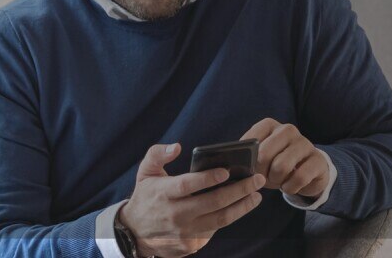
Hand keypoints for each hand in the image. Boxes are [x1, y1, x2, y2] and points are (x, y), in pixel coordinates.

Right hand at [118, 143, 265, 257]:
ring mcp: (184, 232)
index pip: (188, 185)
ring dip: (242, 207)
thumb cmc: (146, 196)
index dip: (207, 178)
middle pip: (213, 203)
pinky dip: (229, 217)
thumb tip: (178, 147)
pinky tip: (240, 207)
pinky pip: (215, 230)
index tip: (227, 171)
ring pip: (221, 220)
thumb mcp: (145, 172)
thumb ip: (158, 154)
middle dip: (239, 190)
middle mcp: (175, 214)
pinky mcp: (192, 244)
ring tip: (256, 195)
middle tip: (256, 179)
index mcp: (163, 193)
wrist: (135, 232)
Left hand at [240, 118, 330, 198]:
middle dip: (261, 172)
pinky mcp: (318, 160)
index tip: (250, 168)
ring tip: (277, 181)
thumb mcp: (259, 158)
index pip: (250, 140)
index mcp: (269, 125)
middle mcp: (288, 130)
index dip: (247, 160)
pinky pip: (299, 178)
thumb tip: (230, 163)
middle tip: (263, 178)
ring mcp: (305, 143)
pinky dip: (290, 187)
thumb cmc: (276, 164)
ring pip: (281, 167)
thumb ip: (246, 156)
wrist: (307, 172)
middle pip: (264, 154)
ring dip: (276, 180)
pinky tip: (289, 186)